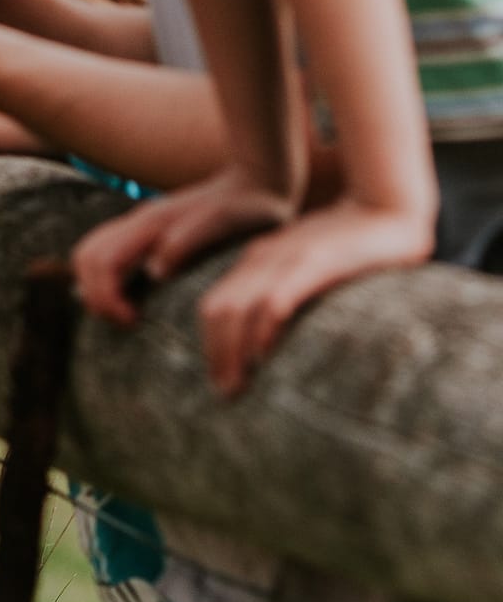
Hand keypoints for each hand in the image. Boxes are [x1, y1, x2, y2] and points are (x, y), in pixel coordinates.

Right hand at [71, 165, 295, 328]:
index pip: (99, 261)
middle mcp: (138, 221)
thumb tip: (154, 272)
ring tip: (130, 315)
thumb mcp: (226, 223)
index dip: (106, 298)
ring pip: (91, 255)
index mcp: (150, 223)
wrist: (262, 179)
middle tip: (129, 323)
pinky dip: (108, 281)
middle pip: (85, 257)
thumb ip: (188, 242)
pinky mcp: (148, 233)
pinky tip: (137, 299)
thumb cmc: (250, 206)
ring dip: (98, 289)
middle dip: (96, 297)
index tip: (135, 322)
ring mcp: (140, 225)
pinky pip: (108, 255)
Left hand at [194, 196, 434, 395]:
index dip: (211, 345)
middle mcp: (264, 258)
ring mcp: (288, 258)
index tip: (220, 381)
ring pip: (238, 306)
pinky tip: (263, 356)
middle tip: (225, 395)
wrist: (389, 206)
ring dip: (232, 350)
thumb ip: (291, 290)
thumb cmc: (356, 244)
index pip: (214, 305)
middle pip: (217, 309)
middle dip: (215, 354)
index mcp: (259, 260)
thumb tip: (277, 337)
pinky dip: (263, 329)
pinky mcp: (316, 262)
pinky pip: (276, 298)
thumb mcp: (311, 265)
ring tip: (237, 386)